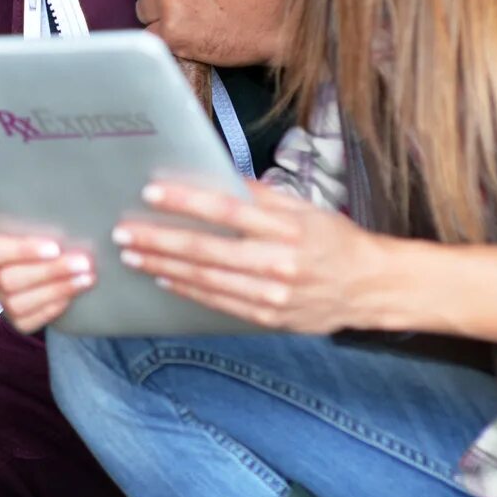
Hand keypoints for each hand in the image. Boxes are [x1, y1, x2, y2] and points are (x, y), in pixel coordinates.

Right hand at [0, 222, 95, 333]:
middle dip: (49, 272)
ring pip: (17, 303)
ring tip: (87, 277)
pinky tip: (72, 296)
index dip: (20, 251)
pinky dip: (50, 309)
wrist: (49, 246)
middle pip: (7, 279)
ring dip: (56, 290)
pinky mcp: (13, 317)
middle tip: (84, 262)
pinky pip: (26, 321)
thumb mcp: (17, 198)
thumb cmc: (33, 218)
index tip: (54, 246)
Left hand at [113, 180, 399, 333]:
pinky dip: (188, 290)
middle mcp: (278, 263)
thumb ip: (260, 196)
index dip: (187, 202)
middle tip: (124, 232)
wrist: (371, 288)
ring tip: (133, 254)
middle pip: (208, 250)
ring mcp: (272, 295)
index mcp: (288, 228)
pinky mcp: (268, 317)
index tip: (152, 193)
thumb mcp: (305, 208)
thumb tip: (217, 178)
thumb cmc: (336, 240)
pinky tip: (164, 278)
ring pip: (207, 280)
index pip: (228, 211)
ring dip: (165, 266)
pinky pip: (219, 302)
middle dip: (160, 241)